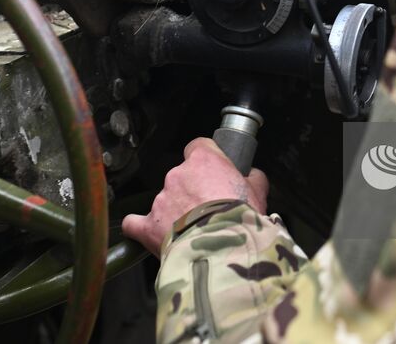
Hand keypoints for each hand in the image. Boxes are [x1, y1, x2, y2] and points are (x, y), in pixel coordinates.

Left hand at [121, 137, 269, 255]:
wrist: (222, 248)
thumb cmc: (240, 219)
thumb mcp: (259, 192)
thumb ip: (253, 178)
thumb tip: (252, 175)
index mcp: (204, 161)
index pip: (198, 147)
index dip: (206, 160)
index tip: (213, 172)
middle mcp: (178, 175)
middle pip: (182, 176)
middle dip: (192, 191)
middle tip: (209, 209)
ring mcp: (161, 199)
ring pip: (165, 200)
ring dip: (176, 212)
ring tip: (193, 231)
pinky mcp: (149, 225)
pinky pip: (136, 223)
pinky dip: (142, 227)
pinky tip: (150, 233)